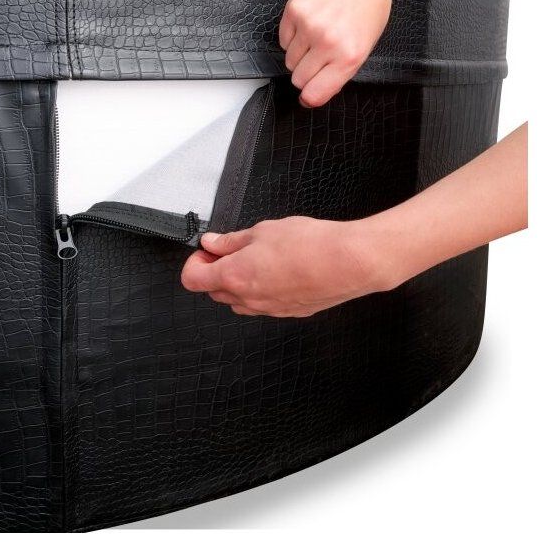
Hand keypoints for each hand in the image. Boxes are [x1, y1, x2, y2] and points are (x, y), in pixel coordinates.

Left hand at [180, 124, 527, 318]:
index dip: (195, 262)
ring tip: (256, 258)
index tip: (206, 249)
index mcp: (235, 277)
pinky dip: (260, 290)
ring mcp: (269, 310)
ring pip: (238, 301)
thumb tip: (213, 242)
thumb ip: (232, 240)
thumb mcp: (264, 230)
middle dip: (215, 271)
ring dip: (237, 282)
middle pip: (213, 292)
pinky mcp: (288, 312)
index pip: (192, 279)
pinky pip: (262, 305)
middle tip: (229, 249)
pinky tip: (277, 270)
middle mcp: (248, 300)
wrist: (351, 263)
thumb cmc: (312, 244)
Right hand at [279, 0, 394, 107]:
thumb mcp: (366, 46)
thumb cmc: (368, 8)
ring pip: (289, 61)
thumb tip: (315, 92)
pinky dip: (293, 38)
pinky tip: (309, 26)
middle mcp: (328, 43)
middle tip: (318, 59)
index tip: (308, 95)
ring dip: (300, 55)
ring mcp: (309, 26)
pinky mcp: (295, 11)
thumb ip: (341, 72)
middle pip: (298, 79)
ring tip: (317, 38)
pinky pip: (283, 40)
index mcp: (349, 57)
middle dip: (306, 74)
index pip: (315, 94)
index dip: (309, 97)